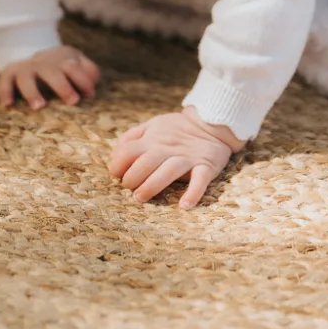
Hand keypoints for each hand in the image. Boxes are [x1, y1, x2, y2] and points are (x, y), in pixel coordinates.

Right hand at [0, 45, 100, 110]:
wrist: (35, 58)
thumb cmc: (62, 68)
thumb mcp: (77, 65)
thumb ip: (88, 73)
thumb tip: (92, 89)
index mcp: (63, 60)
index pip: (74, 66)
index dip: (83, 80)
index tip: (90, 95)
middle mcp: (44, 63)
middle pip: (52, 72)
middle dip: (62, 86)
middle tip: (72, 101)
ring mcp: (26, 67)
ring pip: (26, 76)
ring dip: (32, 91)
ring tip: (39, 107)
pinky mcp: (10, 73)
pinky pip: (5, 80)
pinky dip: (5, 90)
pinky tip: (8, 104)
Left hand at [108, 107, 245, 208]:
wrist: (212, 123)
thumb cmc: (176, 130)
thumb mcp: (152, 125)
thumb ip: (133, 137)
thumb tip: (115, 156)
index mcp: (153, 138)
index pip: (129, 150)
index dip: (118, 164)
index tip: (117, 175)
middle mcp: (168, 148)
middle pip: (146, 162)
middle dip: (132, 177)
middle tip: (130, 190)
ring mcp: (187, 157)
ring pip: (168, 171)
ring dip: (152, 185)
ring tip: (140, 198)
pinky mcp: (205, 166)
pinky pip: (200, 180)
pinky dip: (193, 193)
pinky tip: (185, 205)